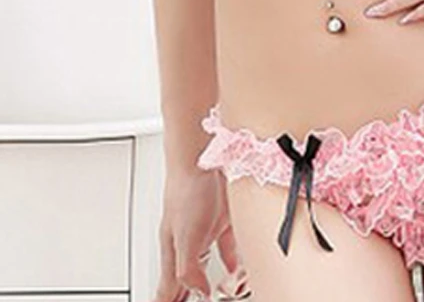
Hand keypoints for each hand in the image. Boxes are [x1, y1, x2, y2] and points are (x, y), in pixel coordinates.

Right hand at [152, 165, 245, 301]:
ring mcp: (206, 229)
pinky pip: (228, 245)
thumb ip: (188, 269)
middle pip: (184, 278)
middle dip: (183, 295)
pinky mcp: (224, 218)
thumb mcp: (184, 238)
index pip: (167, 288)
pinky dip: (233, 258)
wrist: (203, 156)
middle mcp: (189, 241)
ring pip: (206, 262)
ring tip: (212, 293)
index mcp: (174, 251)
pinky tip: (237, 267)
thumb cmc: (187, 191)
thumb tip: (198, 292)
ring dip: (209, 279)